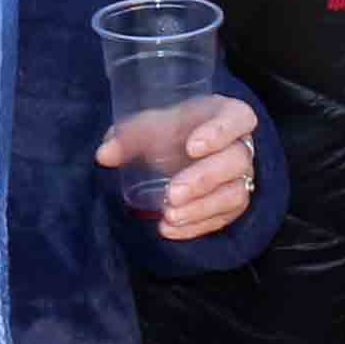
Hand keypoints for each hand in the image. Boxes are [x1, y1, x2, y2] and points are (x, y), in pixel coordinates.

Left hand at [99, 95, 259, 240]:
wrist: (185, 150)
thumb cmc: (172, 129)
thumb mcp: (150, 125)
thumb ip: (127, 136)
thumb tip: (104, 155)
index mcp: (225, 114)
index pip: (238, 118)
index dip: (220, 132)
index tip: (192, 146)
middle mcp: (240, 146)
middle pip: (235, 162)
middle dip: (203, 180)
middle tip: (172, 194)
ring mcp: (241, 178)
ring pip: (233, 194)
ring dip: (201, 209)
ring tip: (169, 216)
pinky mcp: (233, 204)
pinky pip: (223, 218)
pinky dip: (196, 226)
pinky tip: (169, 229)